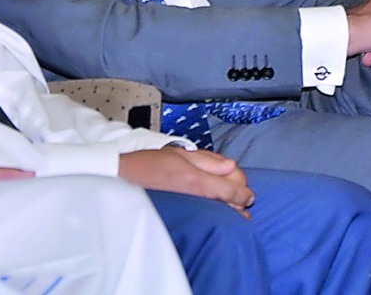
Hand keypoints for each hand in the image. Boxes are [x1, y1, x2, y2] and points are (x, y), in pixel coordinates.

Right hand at [119, 146, 253, 217]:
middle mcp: (195, 195)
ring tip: (237, 211)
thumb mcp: (180, 154)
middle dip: (239, 201)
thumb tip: (230, 165)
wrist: (121, 180)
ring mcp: (188, 207)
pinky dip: (215, 214)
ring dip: (229, 211)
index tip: (249, 195)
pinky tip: (217, 215)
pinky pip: (204, 216)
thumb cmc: (147, 165)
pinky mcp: (181, 214)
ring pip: (217, 213)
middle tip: (244, 199)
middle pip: (227, 203)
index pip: (230, 189)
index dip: (244, 193)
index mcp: (196, 179)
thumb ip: (207, 160)